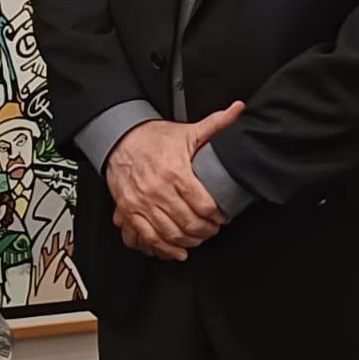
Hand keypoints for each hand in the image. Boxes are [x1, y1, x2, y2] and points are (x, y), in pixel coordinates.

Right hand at [105, 101, 244, 259]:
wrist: (119, 139)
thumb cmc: (153, 138)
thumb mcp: (187, 132)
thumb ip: (216, 124)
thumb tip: (238, 109)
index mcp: (175, 172)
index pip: (204, 205)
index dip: (218, 215)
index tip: (222, 216)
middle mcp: (158, 190)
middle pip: (190, 223)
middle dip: (207, 231)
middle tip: (212, 228)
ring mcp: (142, 203)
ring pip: (171, 234)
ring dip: (189, 241)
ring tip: (198, 237)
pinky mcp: (129, 211)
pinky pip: (148, 237)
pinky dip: (165, 248)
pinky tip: (177, 249)